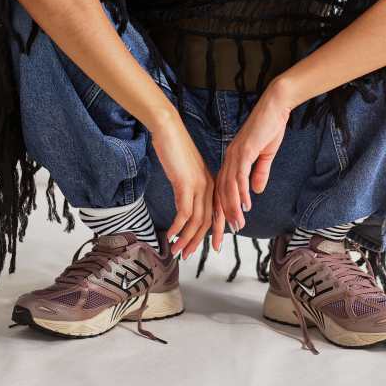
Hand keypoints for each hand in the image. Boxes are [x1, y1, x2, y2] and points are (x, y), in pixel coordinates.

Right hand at [150, 115, 214, 259]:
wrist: (168, 130)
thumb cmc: (174, 149)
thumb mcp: (186, 171)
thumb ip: (189, 187)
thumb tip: (185, 204)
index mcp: (212, 182)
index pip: (217, 212)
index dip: (215, 231)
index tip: (213, 247)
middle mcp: (209, 185)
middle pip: (208, 220)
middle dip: (198, 241)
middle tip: (188, 255)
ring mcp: (199, 185)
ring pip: (196, 220)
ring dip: (186, 239)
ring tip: (177, 251)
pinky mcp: (186, 184)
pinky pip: (184, 212)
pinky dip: (178, 227)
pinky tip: (170, 235)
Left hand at [212, 79, 292, 248]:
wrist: (275, 107)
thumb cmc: (270, 127)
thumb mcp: (265, 155)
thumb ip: (259, 173)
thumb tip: (256, 191)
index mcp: (232, 159)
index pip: (223, 189)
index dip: (222, 209)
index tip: (224, 226)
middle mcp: (230, 158)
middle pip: (221, 192)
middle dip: (222, 215)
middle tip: (224, 234)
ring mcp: (236, 154)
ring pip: (229, 187)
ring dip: (232, 208)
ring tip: (235, 225)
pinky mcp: (245, 151)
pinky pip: (240, 175)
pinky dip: (240, 192)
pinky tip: (244, 205)